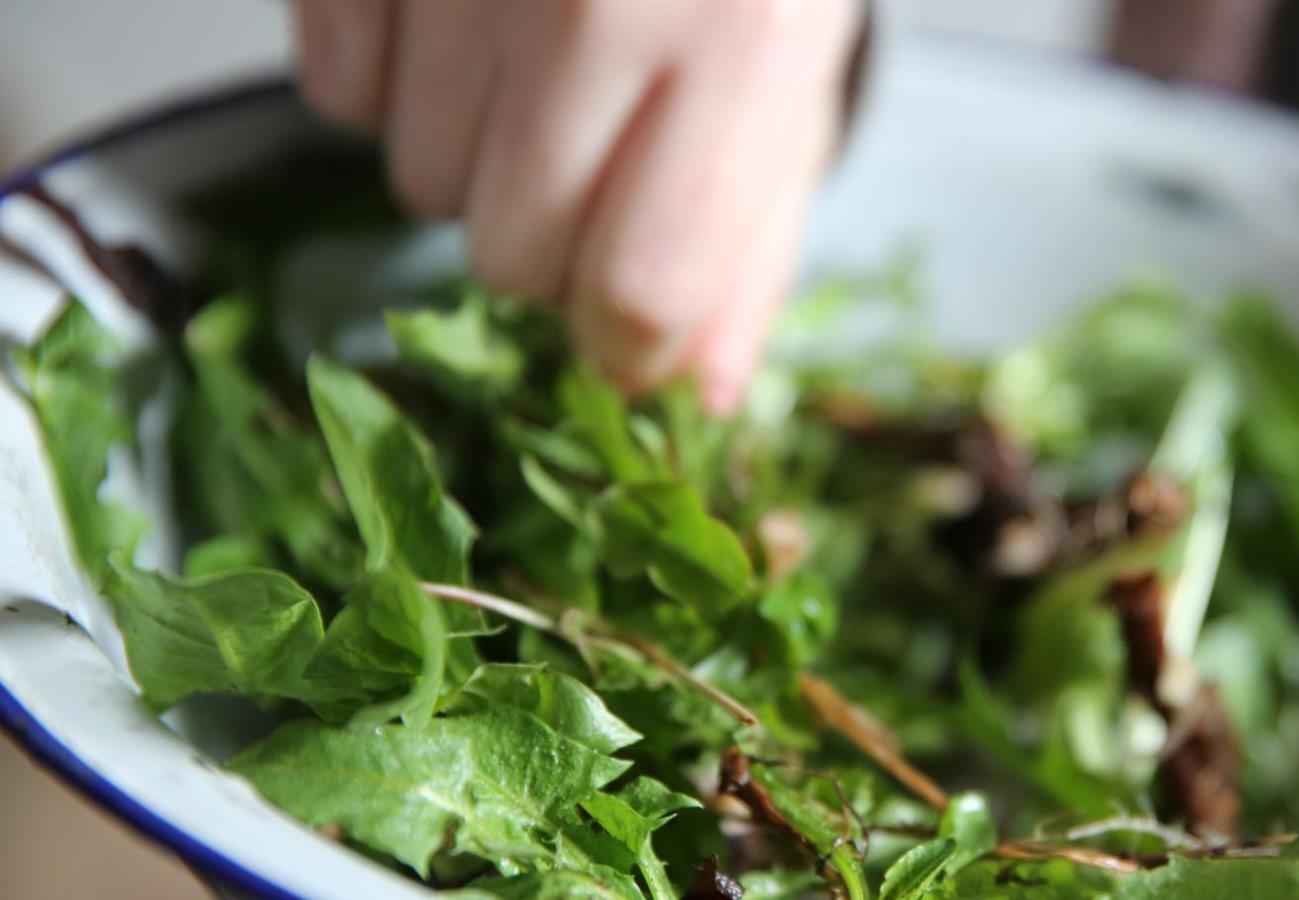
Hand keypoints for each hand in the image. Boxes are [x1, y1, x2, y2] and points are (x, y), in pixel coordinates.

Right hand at [292, 0, 862, 411]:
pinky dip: (388, 86)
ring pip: (415, 185)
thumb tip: (694, 387)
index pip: (642, 288)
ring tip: (531, 72)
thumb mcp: (797, 65)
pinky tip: (457, 30)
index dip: (628, 347)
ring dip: (469, 164)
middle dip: (552, 247)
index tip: (626, 335)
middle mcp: (604, 1)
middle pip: (515, 256)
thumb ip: (752, 235)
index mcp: (745, 43)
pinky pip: (333, 92)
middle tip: (591, 160)